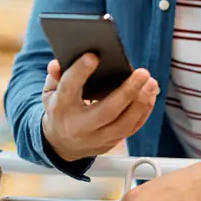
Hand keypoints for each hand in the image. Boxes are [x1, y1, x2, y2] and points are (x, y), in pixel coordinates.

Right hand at [41, 54, 158, 162]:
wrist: (61, 144)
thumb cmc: (60, 110)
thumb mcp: (50, 92)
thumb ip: (55, 75)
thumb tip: (57, 63)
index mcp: (61, 108)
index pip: (69, 89)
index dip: (80, 72)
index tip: (94, 56)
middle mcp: (79, 126)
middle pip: (106, 111)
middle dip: (127, 91)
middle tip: (142, 73)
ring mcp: (96, 138)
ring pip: (124, 124)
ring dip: (141, 103)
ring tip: (151, 83)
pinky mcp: (110, 143)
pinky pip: (131, 129)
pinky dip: (144, 111)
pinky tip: (150, 95)